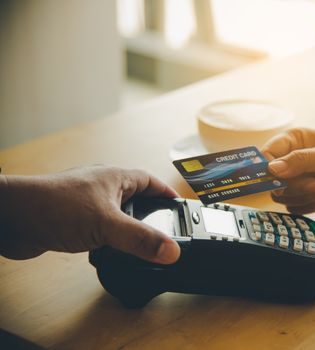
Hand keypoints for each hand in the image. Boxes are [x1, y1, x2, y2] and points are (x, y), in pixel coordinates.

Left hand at [0, 165, 180, 263]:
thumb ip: (140, 239)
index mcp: (115, 178)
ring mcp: (87, 203)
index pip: (150, 180)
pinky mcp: (73, 220)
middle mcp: (102, 188)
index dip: (166, 193)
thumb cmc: (53, 205)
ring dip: (128, 228)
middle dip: (150, 213)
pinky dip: (109, 240)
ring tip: (140, 245)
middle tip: (164, 230)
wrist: (12, 218)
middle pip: (136, 197)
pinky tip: (110, 252)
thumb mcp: (106, 224)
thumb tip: (172, 251)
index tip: (180, 207)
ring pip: (117, 215)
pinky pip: (101, 229)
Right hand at [262, 128, 314, 213]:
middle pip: (271, 179)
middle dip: (294, 186)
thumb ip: (302, 160)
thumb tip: (272, 169)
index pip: (266, 153)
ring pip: (280, 196)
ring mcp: (295, 180)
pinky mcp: (301, 198)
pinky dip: (308, 206)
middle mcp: (290, 160)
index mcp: (293, 141)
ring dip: (303, 196)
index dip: (266, 168)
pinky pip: (292, 208)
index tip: (278, 180)